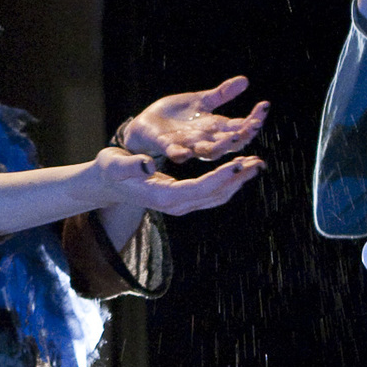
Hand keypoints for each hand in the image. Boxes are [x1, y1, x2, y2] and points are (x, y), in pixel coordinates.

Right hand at [86, 147, 262, 216]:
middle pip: (214, 195)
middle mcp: (175, 204)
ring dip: (237, 181)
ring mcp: (181, 204)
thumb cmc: (111, 169)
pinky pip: (212, 194)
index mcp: (162, 196)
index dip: (220, 177)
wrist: (107, 183)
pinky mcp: (184, 199)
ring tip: (256, 164)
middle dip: (237, 179)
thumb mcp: (115, 164)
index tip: (238, 163)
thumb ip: (130, 165)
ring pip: (217, 196)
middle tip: (258, 162)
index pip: (199, 188)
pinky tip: (238, 169)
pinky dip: (228, 182)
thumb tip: (147, 164)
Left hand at [117, 76, 267, 163]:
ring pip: (206, 150)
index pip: (239, 126)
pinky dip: (179, 154)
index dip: (253, 118)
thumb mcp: (201, 101)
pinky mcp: (166, 145)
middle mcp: (204, 139)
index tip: (264, 106)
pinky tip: (184, 154)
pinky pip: (174, 152)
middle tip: (253, 126)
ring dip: (218, 147)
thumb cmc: (176, 115)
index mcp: (213, 127)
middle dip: (242, 135)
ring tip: (230, 140)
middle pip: (228, 141)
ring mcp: (186, 144)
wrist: (147, 124)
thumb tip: (245, 80)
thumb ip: (222, 94)